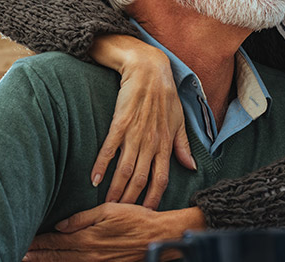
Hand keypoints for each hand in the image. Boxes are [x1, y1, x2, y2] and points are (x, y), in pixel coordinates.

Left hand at [22, 205, 201, 261]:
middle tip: (20, 253)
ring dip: (46, 261)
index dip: (38, 242)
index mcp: (86, 238)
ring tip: (30, 259)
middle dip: (37, 254)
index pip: (54, 241)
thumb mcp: (108, 210)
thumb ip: (81, 219)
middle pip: (55, 255)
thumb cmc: (136, 219)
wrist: (158, 237)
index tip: (24, 240)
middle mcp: (88, 254)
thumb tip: (60, 225)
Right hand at [90, 35, 195, 206]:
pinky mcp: (120, 123)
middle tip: (121, 216)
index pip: (162, 178)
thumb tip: (191, 167)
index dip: (154, 197)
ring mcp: (135, 133)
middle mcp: (152, 142)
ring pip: (125, 169)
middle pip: (141, 179)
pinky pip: (109, 149)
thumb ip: (182, 146)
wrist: (148, 69)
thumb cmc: (165, 95)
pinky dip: (101, 166)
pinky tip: (93, 179)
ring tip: (107, 205)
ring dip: (115, 189)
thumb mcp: (179, 121)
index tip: (147, 213)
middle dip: (131, 200)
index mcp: (166, 143)